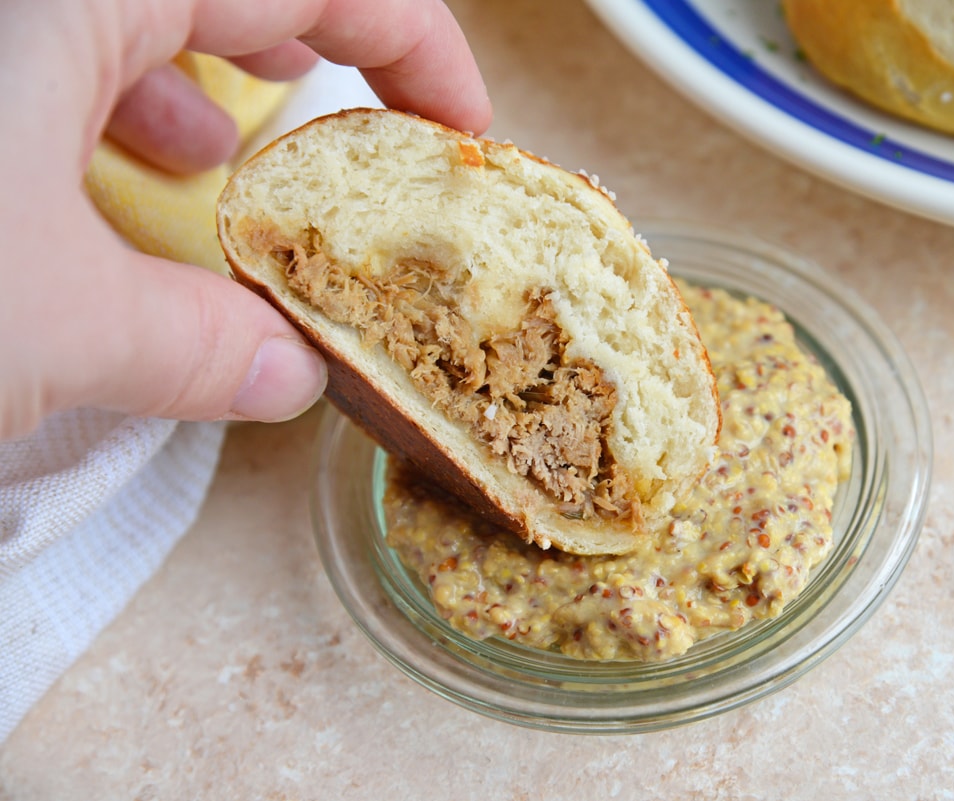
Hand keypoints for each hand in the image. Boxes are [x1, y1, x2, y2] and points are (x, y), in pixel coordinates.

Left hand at [0, 0, 490, 439]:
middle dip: (317, 51)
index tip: (462, 124)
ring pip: (126, 16)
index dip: (414, 43)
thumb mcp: (47, 320)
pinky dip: (105, 104)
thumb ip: (183, 341)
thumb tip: (284, 373)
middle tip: (369, 137)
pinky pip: (48, 52)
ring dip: (197, 82)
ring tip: (224, 164)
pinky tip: (113, 180)